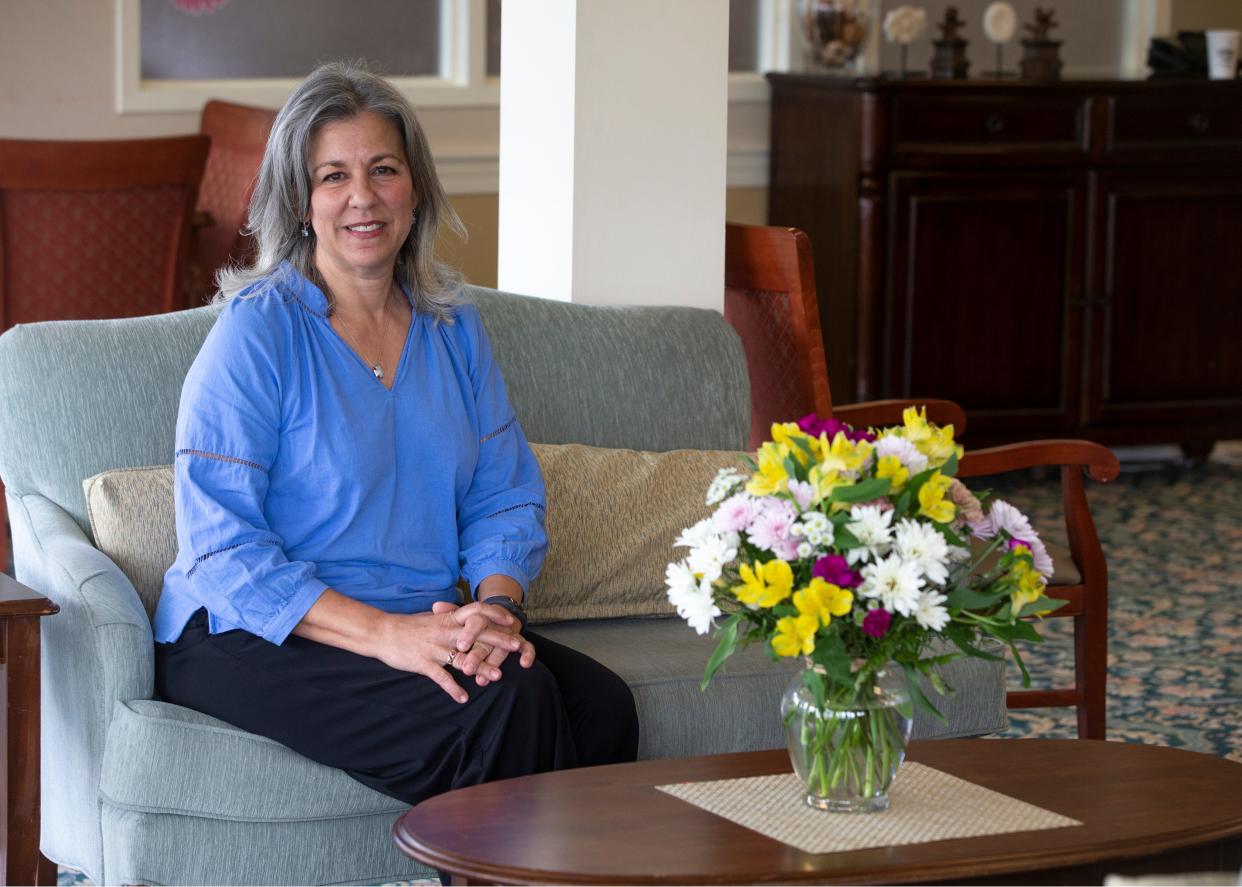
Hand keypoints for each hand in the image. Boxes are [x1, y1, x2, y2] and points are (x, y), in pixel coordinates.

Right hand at [373, 602, 522, 702]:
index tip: (511, 620)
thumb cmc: (409, 627)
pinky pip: (441, 677)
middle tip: (518, 646)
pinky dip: (452, 689)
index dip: (495, 614)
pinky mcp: (422, 663)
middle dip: (498, 640)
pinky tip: (463, 698)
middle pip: (477, 634)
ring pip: (462, 658)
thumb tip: (469, 617)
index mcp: (448, 620)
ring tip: (497, 677)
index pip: (476, 611)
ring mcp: (434, 648)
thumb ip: (452, 619)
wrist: (382, 632)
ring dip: (480, 668)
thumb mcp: (433, 619)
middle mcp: (444, 632)